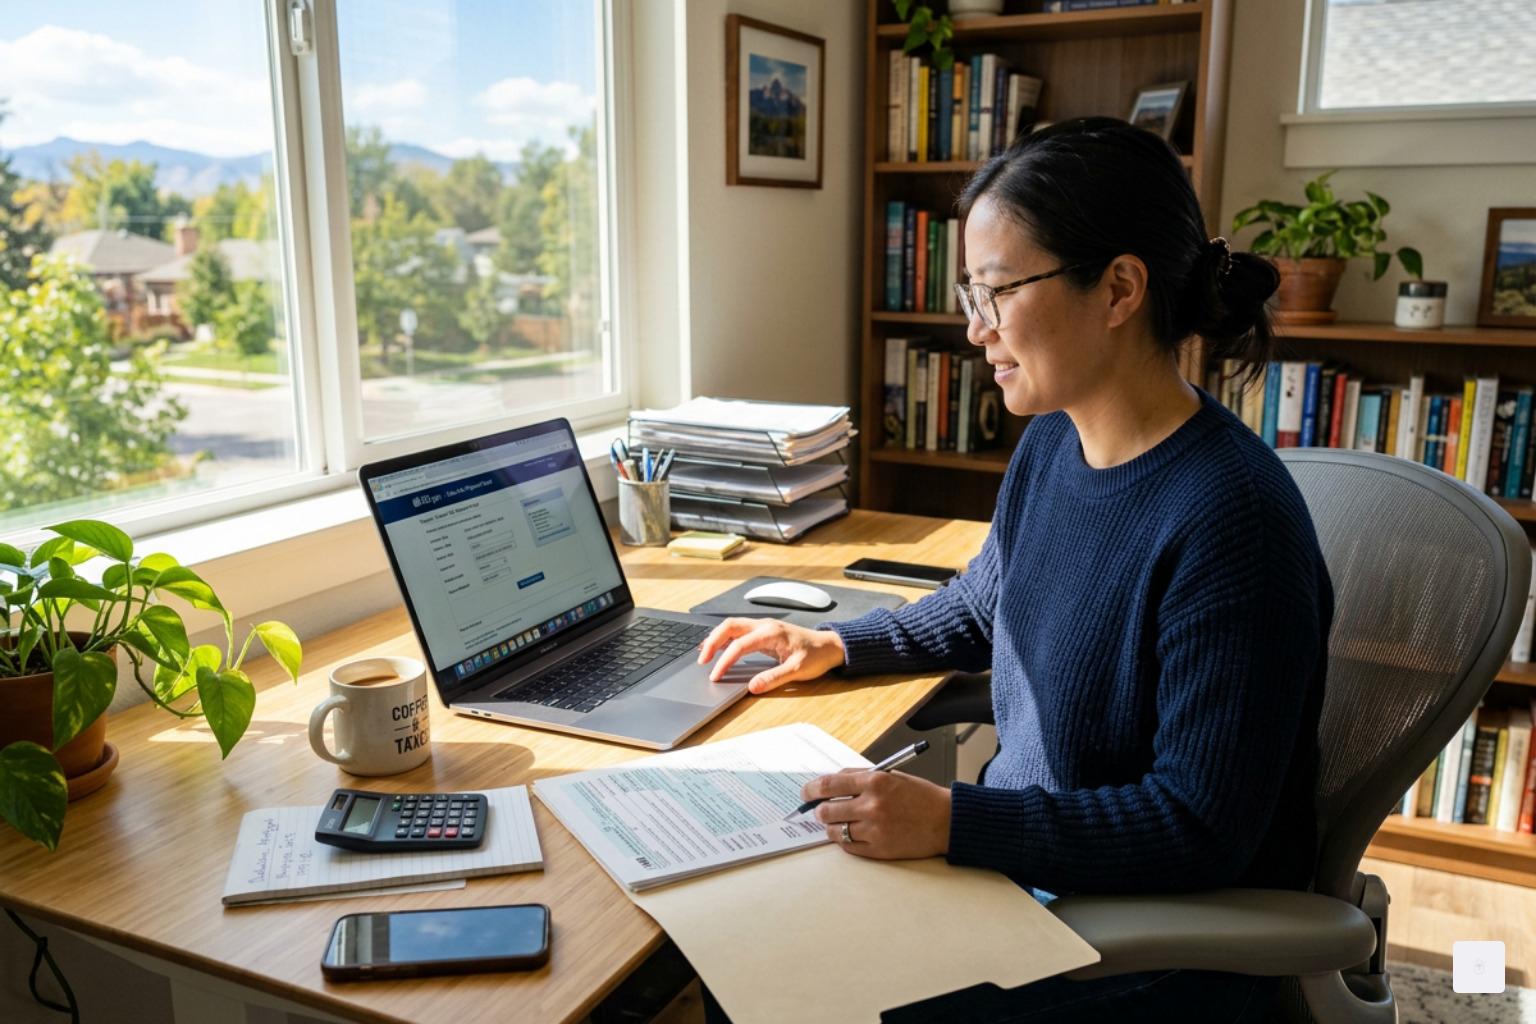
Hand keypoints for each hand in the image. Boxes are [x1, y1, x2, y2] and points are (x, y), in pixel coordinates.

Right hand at [698, 618, 845, 693]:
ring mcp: (763, 626)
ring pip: (732, 626)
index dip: (725, 661)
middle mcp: (764, 625)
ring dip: (716, 638)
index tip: (716, 676)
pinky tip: (718, 647)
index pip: (739, 645)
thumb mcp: (797, 670)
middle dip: (712, 642)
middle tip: (702, 661)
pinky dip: (725, 638)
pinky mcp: (764, 631)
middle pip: (729, 626)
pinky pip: (739, 630)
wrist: (830, 646)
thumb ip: (774, 678)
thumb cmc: (816, 656)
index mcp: (771, 633)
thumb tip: (752, 687)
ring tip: (704, 654)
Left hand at [804, 768, 950, 860]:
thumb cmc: (919, 796)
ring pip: (834, 830)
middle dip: (818, 810)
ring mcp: (875, 830)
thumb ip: (859, 777)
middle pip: (826, 810)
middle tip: (819, 810)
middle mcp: (872, 805)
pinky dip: (844, 840)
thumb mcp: (890, 776)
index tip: (805, 793)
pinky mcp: (879, 850)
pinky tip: (851, 833)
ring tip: (836, 823)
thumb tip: (829, 783)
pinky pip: (848, 847)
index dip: (810, 790)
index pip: (827, 785)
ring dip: (830, 826)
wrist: (946, 820)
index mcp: (874, 781)